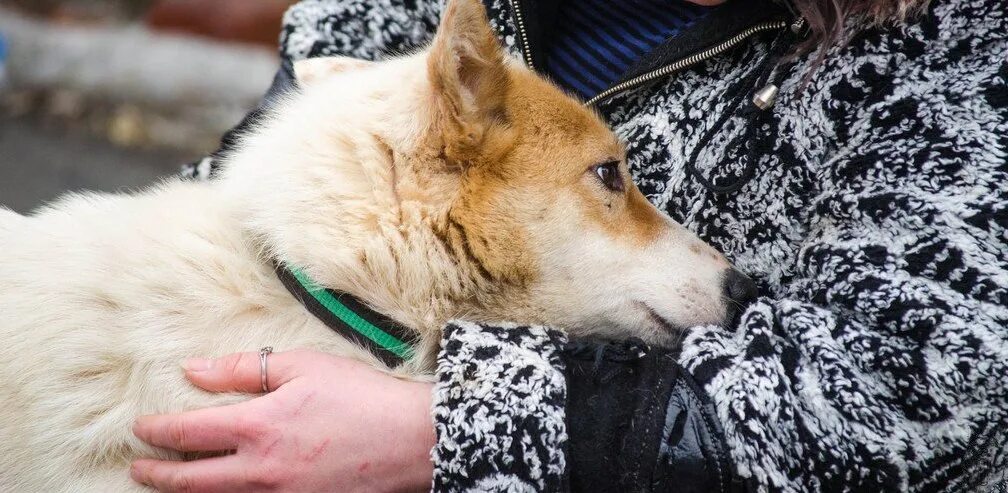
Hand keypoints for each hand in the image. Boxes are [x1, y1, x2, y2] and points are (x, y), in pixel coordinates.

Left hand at [131, 350, 434, 491]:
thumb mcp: (303, 367)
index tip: (142, 428)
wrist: (411, 440)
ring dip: (189, 492)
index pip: (188, 432)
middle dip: (159, 474)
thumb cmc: (361, 397)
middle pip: (192, 480)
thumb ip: (244, 369)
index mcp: (258, 427)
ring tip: (174, 484)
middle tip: (141, 468)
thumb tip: (194, 369)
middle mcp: (261, 470)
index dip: (158, 431)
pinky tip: (227, 490)